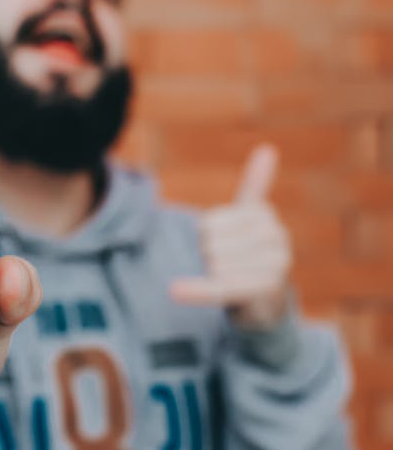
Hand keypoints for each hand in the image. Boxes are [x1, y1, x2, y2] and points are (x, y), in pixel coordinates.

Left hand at [168, 144, 292, 329]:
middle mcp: (275, 235)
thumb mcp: (251, 219)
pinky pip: (221, 287)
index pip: (207, 224)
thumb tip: (267, 148)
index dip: (206, 239)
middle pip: (209, 244)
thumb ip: (255, 186)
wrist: (269, 301)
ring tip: (235, 280)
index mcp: (263, 213)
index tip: (227, 246)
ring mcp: (274, 264)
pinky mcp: (263, 290)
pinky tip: (174, 290)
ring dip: (215, 277)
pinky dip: (196, 291)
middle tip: (231, 267)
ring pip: (214, 265)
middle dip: (210, 259)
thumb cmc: (251, 254)